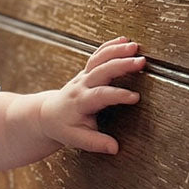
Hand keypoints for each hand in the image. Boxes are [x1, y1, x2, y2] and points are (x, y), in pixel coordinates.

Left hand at [38, 38, 144, 154]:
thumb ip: (95, 143)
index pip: (100, 96)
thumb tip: (114, 148)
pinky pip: (97, 55)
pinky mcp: (87, 71)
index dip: (117, 95)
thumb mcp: (76, 139)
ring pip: (99, 59)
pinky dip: (109, 46)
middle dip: (120, 65)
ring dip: (116, 51)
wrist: (48, 114)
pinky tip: (124, 40)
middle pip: (101, 71)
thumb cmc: (63, 127)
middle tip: (141, 62)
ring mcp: (84, 76)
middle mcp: (81, 85)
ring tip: (135, 46)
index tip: (135, 97)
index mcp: (80, 102)